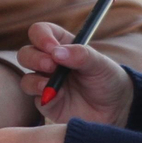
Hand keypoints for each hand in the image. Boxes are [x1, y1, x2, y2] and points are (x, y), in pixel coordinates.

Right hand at [17, 22, 132, 125]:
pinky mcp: (47, 103)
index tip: (52, 47)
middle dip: (34, 58)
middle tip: (51, 65)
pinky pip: (35, 98)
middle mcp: (49, 62)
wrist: (116, 110)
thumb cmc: (108, 79)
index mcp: (62, 45)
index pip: (41, 32)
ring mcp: (46, 83)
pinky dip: (42, 95)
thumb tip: (56, 52)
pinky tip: (57, 96)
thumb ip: (81, 55)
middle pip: (26, 54)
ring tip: (49, 84)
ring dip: (34, 79)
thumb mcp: (101, 64)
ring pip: (25, 78)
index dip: (42, 36)